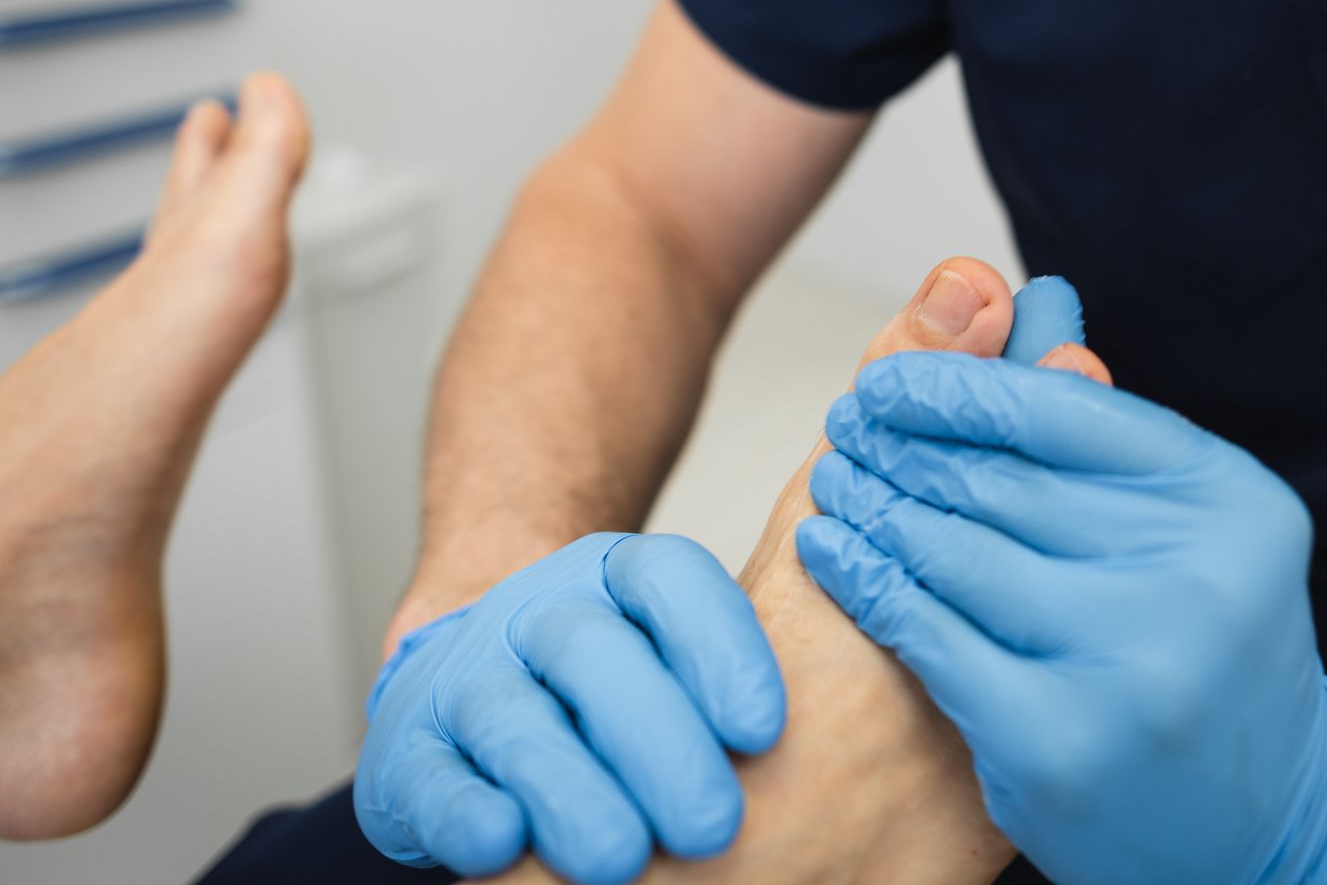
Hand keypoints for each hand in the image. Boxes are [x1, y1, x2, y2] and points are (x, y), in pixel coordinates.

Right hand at [354, 532, 783, 884]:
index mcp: (615, 577)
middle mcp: (538, 613)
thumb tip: (813, 743)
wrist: (461, 675)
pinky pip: (434, 776)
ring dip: (569, 788)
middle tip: (714, 825)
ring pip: (514, 719)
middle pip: (595, 651)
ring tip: (623, 856)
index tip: (764, 729)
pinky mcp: (407, 751)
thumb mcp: (668, 654)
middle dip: (658, 739)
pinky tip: (502, 840)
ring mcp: (466, 677)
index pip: (670, 580)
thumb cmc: (602, 684)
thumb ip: (731, 679)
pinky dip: (466, 809)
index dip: (719, 647)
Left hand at [798, 353, 1326, 884]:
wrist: (1270, 823)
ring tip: (835, 479)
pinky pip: (933, 635)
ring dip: (877, 507)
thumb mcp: (1184, 525)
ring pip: (959, 552)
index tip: (888, 378)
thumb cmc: (1206, 651)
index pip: (1065, 408)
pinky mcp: (1062, 744)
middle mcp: (1198, 576)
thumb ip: (1095, 422)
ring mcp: (1132, 666)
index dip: (959, 386)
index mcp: (1232, 499)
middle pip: (1003, 479)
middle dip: (905, 444)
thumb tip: (1018, 291)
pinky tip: (834, 552)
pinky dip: (869, 584)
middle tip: (846, 423)